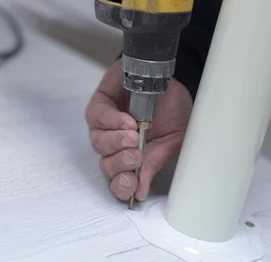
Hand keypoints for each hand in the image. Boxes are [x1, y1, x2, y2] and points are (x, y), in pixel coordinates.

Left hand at [85, 60, 192, 201]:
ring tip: (133, 136)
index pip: (119, 182)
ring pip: (100, 144)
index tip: (133, 187)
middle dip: (121, 165)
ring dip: (116, 143)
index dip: (122, 188)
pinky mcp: (98, 106)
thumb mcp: (173, 138)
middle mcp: (115, 147)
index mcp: (133, 160)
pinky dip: (112, 122)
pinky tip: (127, 121)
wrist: (172, 79)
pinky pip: (97, 118)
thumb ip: (156, 161)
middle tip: (137, 156)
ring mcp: (104, 127)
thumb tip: (141, 191)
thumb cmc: (173, 110)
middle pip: (106, 166)